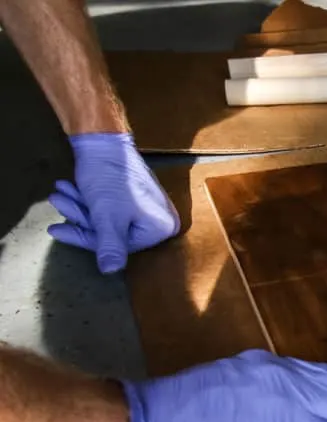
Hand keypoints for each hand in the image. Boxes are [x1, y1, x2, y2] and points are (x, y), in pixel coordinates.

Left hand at [48, 132, 179, 273]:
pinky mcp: (137, 195)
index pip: (120, 245)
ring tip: (59, 193)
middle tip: (56, 201)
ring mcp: (149, 207)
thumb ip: (109, 246)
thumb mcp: (107, 216)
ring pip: (108, 217)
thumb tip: (111, 271)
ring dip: (80, 206)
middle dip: (81, 217)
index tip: (58, 230)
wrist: (105, 138)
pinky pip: (111, 206)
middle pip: (113, 231)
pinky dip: (89, 199)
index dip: (86, 238)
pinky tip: (70, 189)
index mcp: (162, 227)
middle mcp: (161, 219)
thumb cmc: (110, 177)